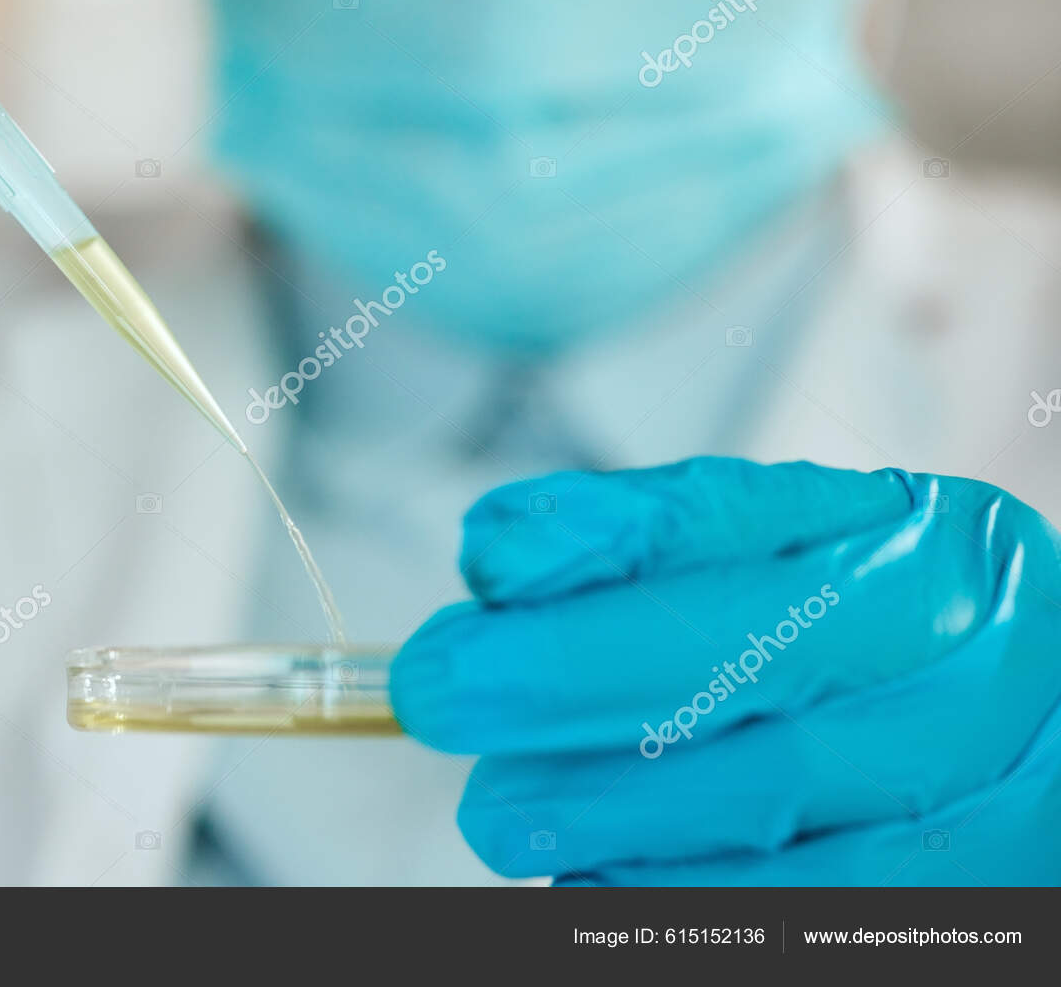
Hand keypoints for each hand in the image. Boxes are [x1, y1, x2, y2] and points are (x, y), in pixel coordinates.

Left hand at [391, 458, 1060, 884]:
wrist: (1035, 750)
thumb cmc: (882, 642)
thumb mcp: (801, 561)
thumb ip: (651, 540)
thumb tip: (499, 552)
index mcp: (923, 544)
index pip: (740, 527)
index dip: (596, 550)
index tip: (477, 577)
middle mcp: (970, 657)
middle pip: (750, 663)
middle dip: (565, 679)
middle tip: (437, 697)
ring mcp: (988, 790)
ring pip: (765, 798)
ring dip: (600, 807)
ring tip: (501, 811)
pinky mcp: (970, 903)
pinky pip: (796, 910)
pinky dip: (667, 897)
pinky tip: (589, 881)